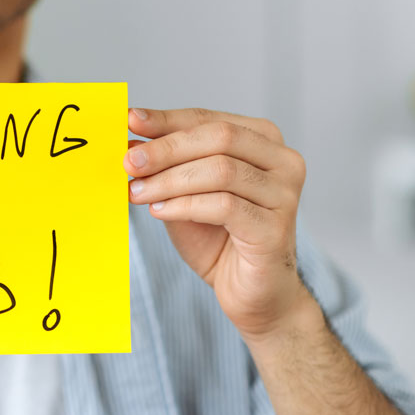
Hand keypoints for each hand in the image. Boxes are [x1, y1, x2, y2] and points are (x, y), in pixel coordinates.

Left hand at [124, 108, 308, 338]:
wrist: (253, 295)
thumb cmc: (220, 240)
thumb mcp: (185, 194)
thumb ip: (166, 168)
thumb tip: (130, 145)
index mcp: (263, 141)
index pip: (209, 120)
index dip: (167, 120)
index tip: (131, 120)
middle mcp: (283, 161)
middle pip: (219, 137)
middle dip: (167, 148)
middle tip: (130, 161)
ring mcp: (285, 194)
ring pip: (221, 170)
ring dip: (170, 180)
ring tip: (138, 192)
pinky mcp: (275, 228)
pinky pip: (224, 206)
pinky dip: (185, 205)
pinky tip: (159, 212)